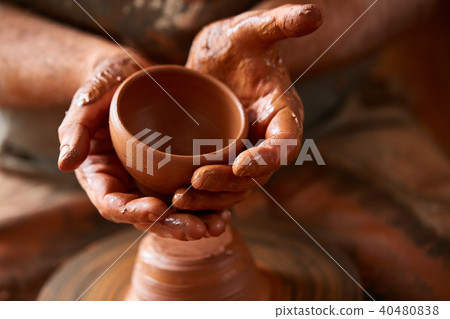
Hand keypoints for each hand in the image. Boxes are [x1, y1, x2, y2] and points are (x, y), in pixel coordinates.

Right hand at [57, 52, 230, 239]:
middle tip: (199, 229)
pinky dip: (207, 203)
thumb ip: (75, 132)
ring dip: (196, 221)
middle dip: (173, 226)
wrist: (131, 77)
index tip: (156, 210)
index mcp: (102, 177)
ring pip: (173, 211)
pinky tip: (227, 206)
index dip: (133, 212)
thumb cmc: (104, 88)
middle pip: (149, 216)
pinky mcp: (173, 172)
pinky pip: (189, 193)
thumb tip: (65, 164)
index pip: (113, 204)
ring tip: (220, 224)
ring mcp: (151, 181)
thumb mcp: (85, 104)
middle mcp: (128, 185)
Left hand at [173, 4, 322, 209]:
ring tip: (180, 198)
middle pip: (258, 174)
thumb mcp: (253, 30)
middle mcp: (265, 139)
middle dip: (230, 183)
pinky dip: (200, 195)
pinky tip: (173, 196)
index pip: (285, 144)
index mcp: (282, 115)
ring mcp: (243, 151)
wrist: (218, 58)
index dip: (268, 158)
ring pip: (236, 187)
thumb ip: (280, 23)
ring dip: (211, 197)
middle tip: (196, 181)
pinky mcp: (221, 157)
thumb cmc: (239, 43)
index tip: (240, 165)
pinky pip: (216, 185)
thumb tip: (315, 13)